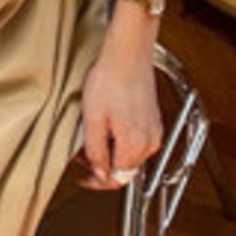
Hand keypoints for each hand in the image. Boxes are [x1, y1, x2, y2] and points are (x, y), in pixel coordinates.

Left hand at [76, 40, 161, 191]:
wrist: (128, 53)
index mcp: (134, 145)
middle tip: (81, 151)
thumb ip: (96, 152)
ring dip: (110, 151)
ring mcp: (154, 130)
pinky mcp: (154, 119)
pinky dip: (120, 139)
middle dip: (101, 164)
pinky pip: (137, 140)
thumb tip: (99, 173)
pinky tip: (108, 122)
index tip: (83, 177)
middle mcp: (150, 142)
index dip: (96, 182)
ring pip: (130, 155)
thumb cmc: (111, 79)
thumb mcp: (93, 118)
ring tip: (92, 133)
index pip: (117, 180)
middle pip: (124, 168)